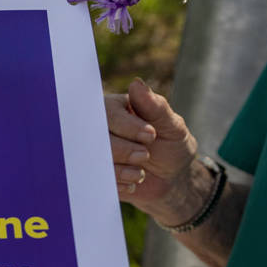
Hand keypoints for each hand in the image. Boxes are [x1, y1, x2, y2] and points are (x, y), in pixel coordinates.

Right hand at [105, 79, 200, 221]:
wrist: (170, 180)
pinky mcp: (95, 173)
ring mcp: (95, 151)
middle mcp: (100, 128)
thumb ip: (156, 107)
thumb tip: (136, 83)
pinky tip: (131, 183)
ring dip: (120, 170)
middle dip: (123, 149)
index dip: (127, 125)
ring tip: (140, 173)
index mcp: (117, 109)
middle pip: (96, 136)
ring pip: (94, 158)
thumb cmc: (171, 147)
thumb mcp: (172, 127)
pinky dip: (116, 184)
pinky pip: (95, 179)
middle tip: (145, 155)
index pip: (107, 111)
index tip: (151, 135)